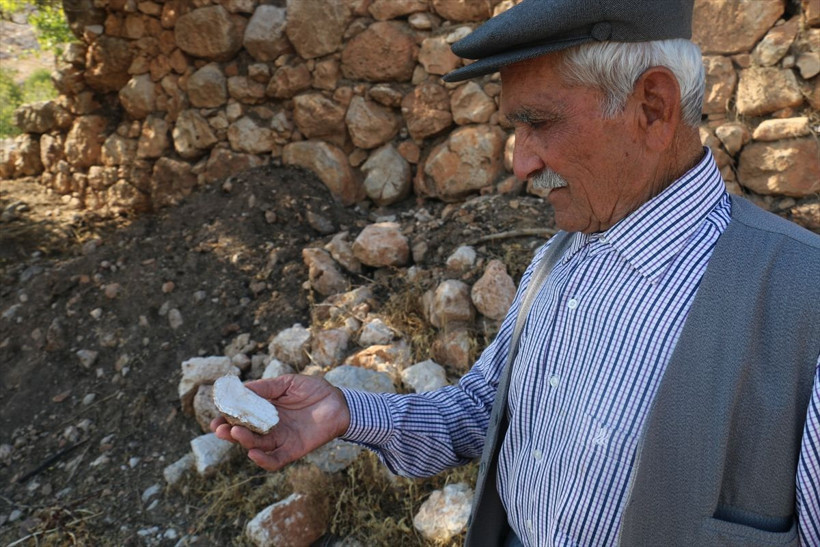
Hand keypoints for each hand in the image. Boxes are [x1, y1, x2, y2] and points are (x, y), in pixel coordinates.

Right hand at [210, 374, 350, 471]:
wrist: (339, 403)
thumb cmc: (314, 390)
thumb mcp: (287, 383)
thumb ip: (266, 387)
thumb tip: (242, 389)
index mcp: (265, 410)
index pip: (242, 416)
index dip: (227, 416)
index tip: (217, 414)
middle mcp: (270, 427)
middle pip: (245, 434)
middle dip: (229, 432)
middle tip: (219, 428)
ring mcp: (280, 439)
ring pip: (256, 446)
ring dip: (243, 441)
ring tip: (235, 432)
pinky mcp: (293, 450)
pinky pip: (275, 460)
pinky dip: (263, 461)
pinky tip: (253, 454)